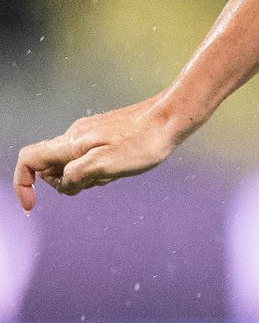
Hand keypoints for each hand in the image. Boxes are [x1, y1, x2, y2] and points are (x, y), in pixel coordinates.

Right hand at [14, 94, 186, 211]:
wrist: (172, 117)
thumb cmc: (144, 142)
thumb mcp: (105, 165)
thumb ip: (75, 176)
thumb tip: (64, 184)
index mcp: (70, 143)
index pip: (28, 160)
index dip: (22, 184)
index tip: (32, 205)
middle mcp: (75, 137)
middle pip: (50, 168)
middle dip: (65, 184)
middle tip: (96, 182)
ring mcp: (90, 135)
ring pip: (72, 166)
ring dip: (86, 178)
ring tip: (115, 172)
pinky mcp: (105, 136)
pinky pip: (90, 160)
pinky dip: (99, 170)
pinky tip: (121, 168)